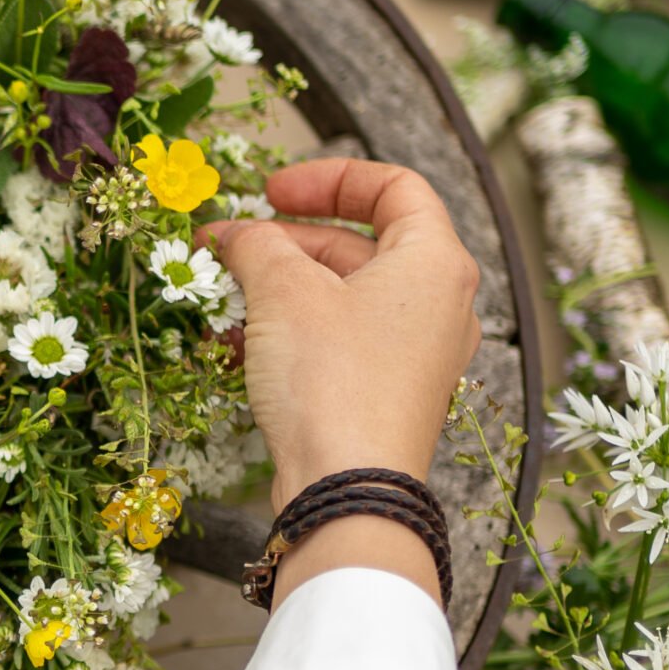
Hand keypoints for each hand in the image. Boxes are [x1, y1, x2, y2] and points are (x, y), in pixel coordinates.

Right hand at [210, 159, 480, 603]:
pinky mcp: (391, 395)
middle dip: (288, 241)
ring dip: (283, 291)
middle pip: (362, 244)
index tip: (271, 191)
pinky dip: (295, 334)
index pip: (394, 187)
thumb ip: (256, 245)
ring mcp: (420, 354)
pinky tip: (240, 347)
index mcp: (435, 261)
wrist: (346, 490)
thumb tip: (234, 233)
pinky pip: (342, 343)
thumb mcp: (282, 292)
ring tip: (227, 299)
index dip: (329, 178)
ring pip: (345, 298)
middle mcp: (441, 304)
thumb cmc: (332, 381)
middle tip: (229, 247)